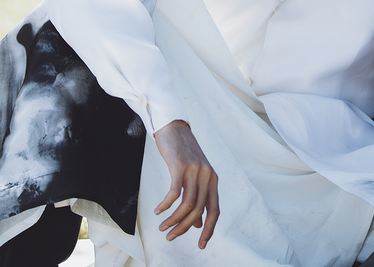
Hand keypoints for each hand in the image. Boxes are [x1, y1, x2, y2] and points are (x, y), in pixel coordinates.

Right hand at [153, 120, 218, 247]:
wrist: (175, 129)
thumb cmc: (183, 154)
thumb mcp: (194, 176)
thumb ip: (198, 197)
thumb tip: (196, 224)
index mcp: (213, 180)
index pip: (215, 211)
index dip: (209, 230)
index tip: (201, 245)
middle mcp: (207, 176)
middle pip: (199, 211)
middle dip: (184, 228)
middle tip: (170, 236)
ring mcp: (195, 170)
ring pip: (187, 204)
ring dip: (173, 219)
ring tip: (162, 227)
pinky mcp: (180, 166)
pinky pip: (174, 193)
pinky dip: (166, 205)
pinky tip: (158, 211)